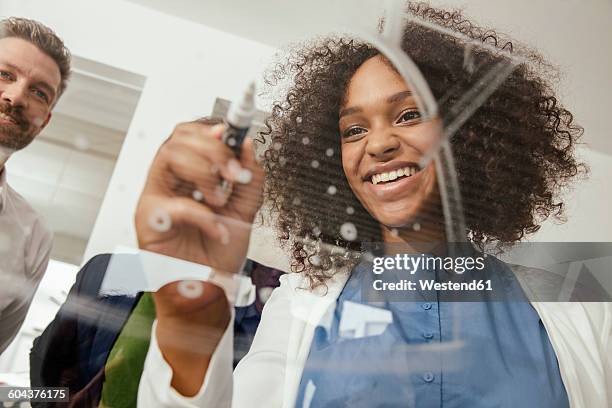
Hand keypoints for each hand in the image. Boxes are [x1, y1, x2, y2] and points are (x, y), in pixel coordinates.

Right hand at [134, 121, 263, 395]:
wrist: (207, 291)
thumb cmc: (217, 254)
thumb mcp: (245, 211)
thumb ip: (249, 179)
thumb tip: (248, 145)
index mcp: (189, 176)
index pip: (191, 135)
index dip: (211, 130)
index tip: (236, 134)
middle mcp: (169, 182)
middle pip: (179, 138)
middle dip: (213, 150)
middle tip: (235, 173)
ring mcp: (155, 198)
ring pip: (170, 157)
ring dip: (205, 173)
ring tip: (222, 202)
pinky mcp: (148, 221)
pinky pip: (174, 204)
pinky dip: (203, 216)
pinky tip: (218, 231)